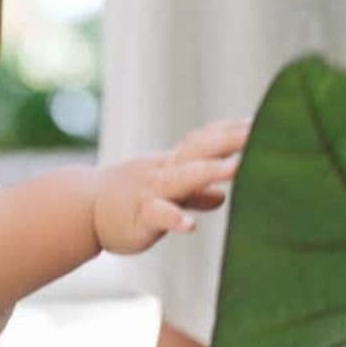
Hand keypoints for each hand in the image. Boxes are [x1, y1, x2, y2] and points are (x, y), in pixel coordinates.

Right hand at [91, 120, 248, 254]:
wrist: (82, 208)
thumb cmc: (128, 199)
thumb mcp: (165, 192)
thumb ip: (195, 193)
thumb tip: (222, 195)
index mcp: (173, 163)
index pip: (205, 140)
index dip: (232, 131)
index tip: (263, 120)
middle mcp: (165, 171)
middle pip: (199, 149)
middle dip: (229, 140)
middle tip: (258, 131)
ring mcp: (151, 192)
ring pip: (181, 177)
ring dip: (208, 171)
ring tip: (236, 168)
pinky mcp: (139, 217)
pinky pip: (157, 215)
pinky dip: (174, 218)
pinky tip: (191, 226)